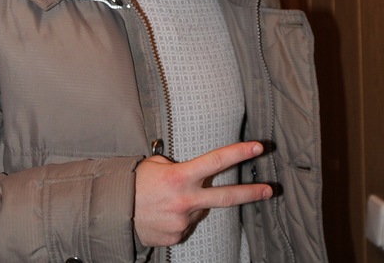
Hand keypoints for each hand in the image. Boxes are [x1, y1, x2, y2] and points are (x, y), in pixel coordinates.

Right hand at [134, 141, 271, 246]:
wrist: (113, 212)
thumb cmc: (135, 183)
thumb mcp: (156, 164)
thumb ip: (178, 168)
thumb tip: (194, 177)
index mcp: (181, 176)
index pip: (216, 161)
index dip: (239, 153)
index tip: (258, 147)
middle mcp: (185, 200)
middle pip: (226, 197)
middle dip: (251, 193)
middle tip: (270, 190)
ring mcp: (182, 221)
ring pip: (199, 210)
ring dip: (190, 204)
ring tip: (167, 200)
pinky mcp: (176, 236)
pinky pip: (184, 225)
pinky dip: (178, 218)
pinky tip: (163, 213)